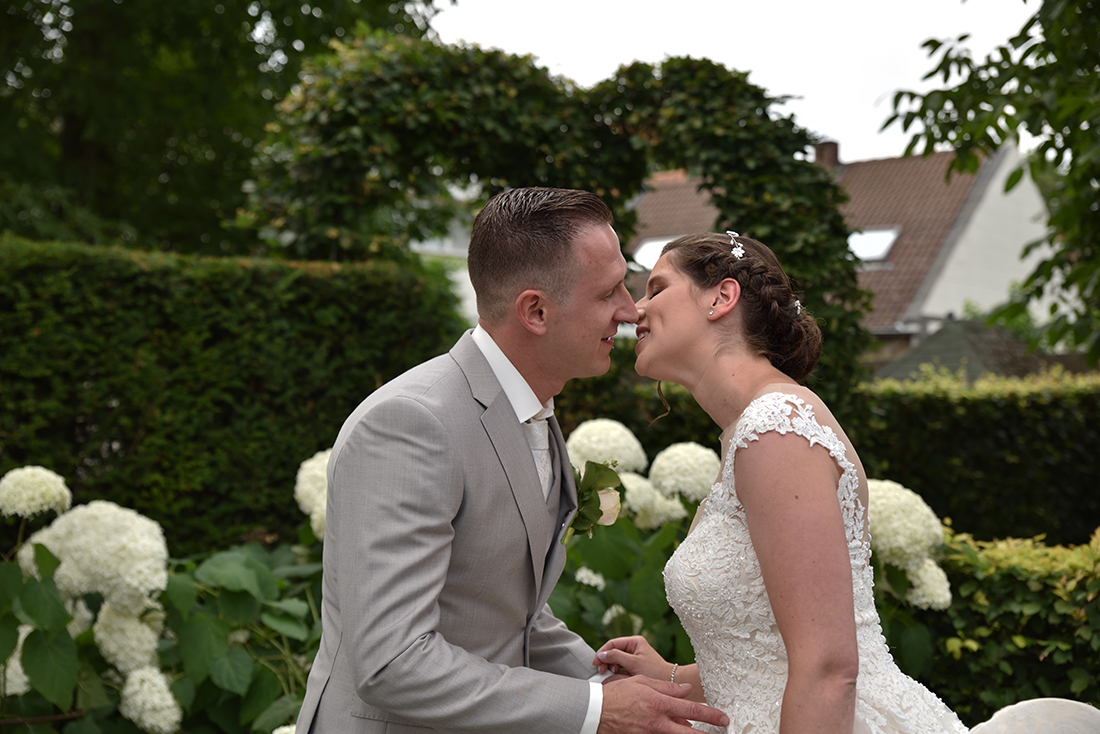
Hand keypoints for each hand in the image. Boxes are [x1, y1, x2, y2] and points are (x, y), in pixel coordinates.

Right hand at [594, 636, 671, 680]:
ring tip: (609, 673)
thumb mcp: (633, 663)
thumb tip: (601, 654)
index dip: (602, 652)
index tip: (596, 662)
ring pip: (616, 658)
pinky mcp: (634, 665)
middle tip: (601, 669)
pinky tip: (615, 675)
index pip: (613, 643)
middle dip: (606, 659)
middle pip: (613, 650)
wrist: (669, 682)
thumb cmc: (654, 672)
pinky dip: (616, 669)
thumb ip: (616, 656)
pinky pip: (621, 665)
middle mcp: (634, 647)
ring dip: (611, 665)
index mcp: (635, 641)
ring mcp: (634, 656)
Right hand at [598, 676, 728, 733]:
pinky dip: (671, 733)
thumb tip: (685, 689)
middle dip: (707, 733)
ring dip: (688, 732)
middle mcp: (657, 721)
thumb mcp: (642, 682)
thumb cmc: (618, 694)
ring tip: (696, 730)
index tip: (723, 718)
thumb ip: (666, 687)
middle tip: (722, 729)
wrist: (596, 711)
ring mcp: (651, 733)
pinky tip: (677, 728)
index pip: (691, 709)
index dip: (710, 715)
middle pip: (689, 731)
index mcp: (659, 703)